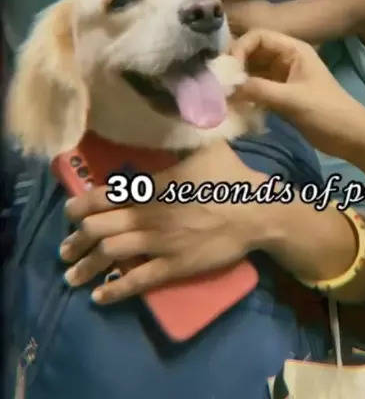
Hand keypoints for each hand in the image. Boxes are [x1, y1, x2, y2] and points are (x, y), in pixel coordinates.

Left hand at [61, 142, 265, 303]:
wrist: (257, 213)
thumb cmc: (232, 178)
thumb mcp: (208, 146)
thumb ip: (184, 131)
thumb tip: (174, 107)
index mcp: (152, 188)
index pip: (103, 197)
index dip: (80, 206)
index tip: (70, 212)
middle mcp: (149, 216)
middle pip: (99, 228)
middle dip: (76, 240)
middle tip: (67, 248)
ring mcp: (160, 243)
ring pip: (110, 255)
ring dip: (86, 266)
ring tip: (72, 275)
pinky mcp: (174, 266)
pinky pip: (137, 280)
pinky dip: (115, 289)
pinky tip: (99, 296)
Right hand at [230, 29, 363, 156]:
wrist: (350, 136)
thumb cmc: (327, 112)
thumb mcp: (292, 99)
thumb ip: (258, 90)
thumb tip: (225, 87)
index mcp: (293, 50)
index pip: (258, 36)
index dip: (240, 48)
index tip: (229, 70)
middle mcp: (285, 59)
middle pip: (251, 53)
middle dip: (234, 66)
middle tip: (218, 84)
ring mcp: (282, 77)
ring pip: (251, 72)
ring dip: (237, 82)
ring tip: (222, 97)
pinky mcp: (280, 95)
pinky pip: (255, 89)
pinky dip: (244, 95)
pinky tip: (233, 106)